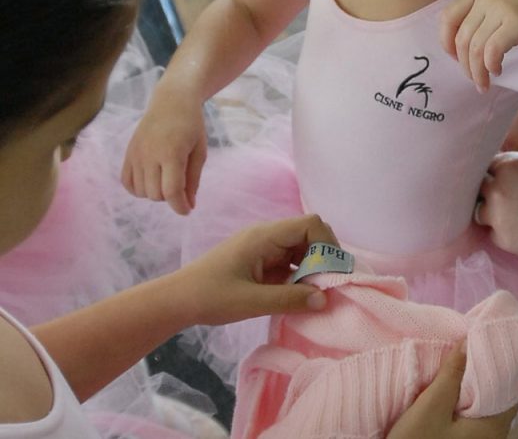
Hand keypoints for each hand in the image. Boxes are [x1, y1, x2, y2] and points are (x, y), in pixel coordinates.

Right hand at [122, 86, 206, 214]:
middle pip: (156, 195)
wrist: (171, 101)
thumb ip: (193, 180)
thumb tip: (188, 206)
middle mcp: (149, 154)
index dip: (180, 206)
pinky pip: (127, 183)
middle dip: (170, 197)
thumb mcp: (199, 152)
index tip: (187, 210)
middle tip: (181, 183)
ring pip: (142, 192)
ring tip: (167, 177)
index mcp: (171, 153)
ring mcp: (135, 154)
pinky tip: (151, 180)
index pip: (171, 192)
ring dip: (155, 192)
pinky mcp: (128, 153)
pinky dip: (139, 189)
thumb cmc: (191, 126)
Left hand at [168, 215, 337, 325]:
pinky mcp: (262, 262)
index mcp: (265, 237)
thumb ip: (289, 300)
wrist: (176, 301)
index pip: (311, 224)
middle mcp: (268, 237)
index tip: (329, 274)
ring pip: (303, 250)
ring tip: (313, 295)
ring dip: (313, 270)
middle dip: (323, 259)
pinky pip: (292, 262)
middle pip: (310, 235)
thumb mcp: (250, 302)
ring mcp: (265, 248)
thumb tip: (325, 299)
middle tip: (325, 287)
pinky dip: (301, 277)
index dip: (327, 245)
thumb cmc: (209, 297)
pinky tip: (298, 296)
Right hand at [388, 344, 517, 438]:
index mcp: (494, 427)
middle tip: (474, 341)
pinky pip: (476, 416)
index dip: (504, 359)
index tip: (491, 335)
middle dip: (488, 369)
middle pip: (501, 395)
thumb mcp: (430, 408)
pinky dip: (468, 399)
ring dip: (476, 384)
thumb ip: (451, 375)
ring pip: (487, 405)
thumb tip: (469, 342)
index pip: (514, 386)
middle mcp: (495, 436)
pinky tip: (456, 386)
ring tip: (464, 358)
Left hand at [439, 0, 517, 91]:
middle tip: (475, 81)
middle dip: (465, 66)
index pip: (447, 17)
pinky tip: (498, 72)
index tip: (455, 59)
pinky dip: (491, 66)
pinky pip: (493, 50)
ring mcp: (503, 6)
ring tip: (484, 85)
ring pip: (475, 48)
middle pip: (462, 38)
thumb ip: (482, 17)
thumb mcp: (504, 5)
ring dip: (477, 72)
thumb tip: (458, 48)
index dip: (446, 43)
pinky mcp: (517, 21)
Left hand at [476, 152, 517, 260]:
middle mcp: (497, 185)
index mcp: (510, 162)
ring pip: (480, 212)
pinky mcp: (502, 238)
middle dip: (489, 194)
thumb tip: (509, 182)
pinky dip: (504, 234)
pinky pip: (494, 234)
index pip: (485, 166)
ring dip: (493, 215)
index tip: (498, 183)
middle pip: (478, 188)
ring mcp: (496, 213)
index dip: (492, 175)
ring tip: (516, 219)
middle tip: (507, 202)